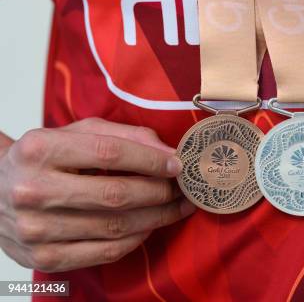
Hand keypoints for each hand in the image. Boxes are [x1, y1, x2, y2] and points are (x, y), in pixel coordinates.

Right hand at [0, 118, 195, 271]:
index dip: (150, 160)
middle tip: (183, 189)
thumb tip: (169, 154)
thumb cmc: (45, 159)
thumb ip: (124, 135)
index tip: (177, 165)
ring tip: (176, 208)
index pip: (109, 153)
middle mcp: (32, 190)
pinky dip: (135, 240)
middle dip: (160, 192)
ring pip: (114, 227)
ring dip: (156, 218)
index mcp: (40, 149)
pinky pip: (103, 253)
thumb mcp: (77, 133)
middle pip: (115, 194)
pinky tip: (150, 226)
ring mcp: (34, 229)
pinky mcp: (42, 258)